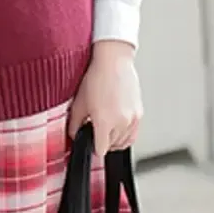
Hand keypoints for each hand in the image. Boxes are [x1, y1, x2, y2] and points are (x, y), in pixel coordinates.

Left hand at [68, 42, 142, 157]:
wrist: (113, 62)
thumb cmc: (96, 78)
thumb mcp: (79, 103)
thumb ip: (74, 124)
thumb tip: (74, 135)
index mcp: (104, 122)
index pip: (101, 150)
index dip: (93, 148)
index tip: (90, 142)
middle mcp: (121, 122)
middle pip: (112, 146)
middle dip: (103, 141)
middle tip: (95, 130)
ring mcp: (132, 119)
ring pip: (124, 142)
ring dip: (115, 140)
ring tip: (106, 127)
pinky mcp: (139, 114)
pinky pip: (134, 134)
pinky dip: (126, 134)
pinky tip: (117, 126)